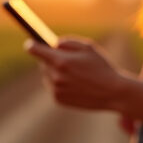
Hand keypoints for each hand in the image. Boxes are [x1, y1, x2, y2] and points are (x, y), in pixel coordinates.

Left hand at [26, 36, 142, 135]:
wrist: (112, 93)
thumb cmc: (102, 67)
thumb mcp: (88, 47)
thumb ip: (68, 42)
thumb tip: (53, 44)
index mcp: (61, 61)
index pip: (36, 50)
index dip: (32, 45)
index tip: (30, 44)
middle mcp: (55, 76)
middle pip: (42, 64)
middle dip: (49, 59)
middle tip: (60, 58)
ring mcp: (55, 90)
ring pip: (46, 76)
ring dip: (53, 72)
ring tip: (72, 72)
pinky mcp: (58, 100)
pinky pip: (52, 87)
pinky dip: (59, 84)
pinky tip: (73, 83)